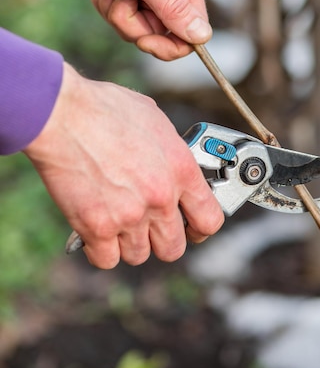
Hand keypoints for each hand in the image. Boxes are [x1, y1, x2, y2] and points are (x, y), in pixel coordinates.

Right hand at [23, 64, 223, 268]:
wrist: (62, 113)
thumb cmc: (104, 108)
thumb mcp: (155, 121)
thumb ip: (169, 152)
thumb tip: (171, 164)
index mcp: (181, 169)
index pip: (209, 220)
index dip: (200, 228)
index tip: (191, 227)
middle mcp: (160, 197)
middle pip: (173, 248)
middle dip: (161, 239)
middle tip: (148, 226)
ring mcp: (129, 216)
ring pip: (138, 255)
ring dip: (128, 242)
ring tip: (117, 220)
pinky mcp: (96, 227)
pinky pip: (106, 259)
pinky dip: (100, 249)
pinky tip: (95, 229)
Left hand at [33, 0, 211, 60]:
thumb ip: (174, 9)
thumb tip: (203, 36)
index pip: (191, 36)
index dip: (168, 46)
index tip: (143, 40)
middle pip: (160, 35)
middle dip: (133, 24)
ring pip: (137, 28)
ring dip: (116, 12)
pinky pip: (122, 17)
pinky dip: (107, 5)